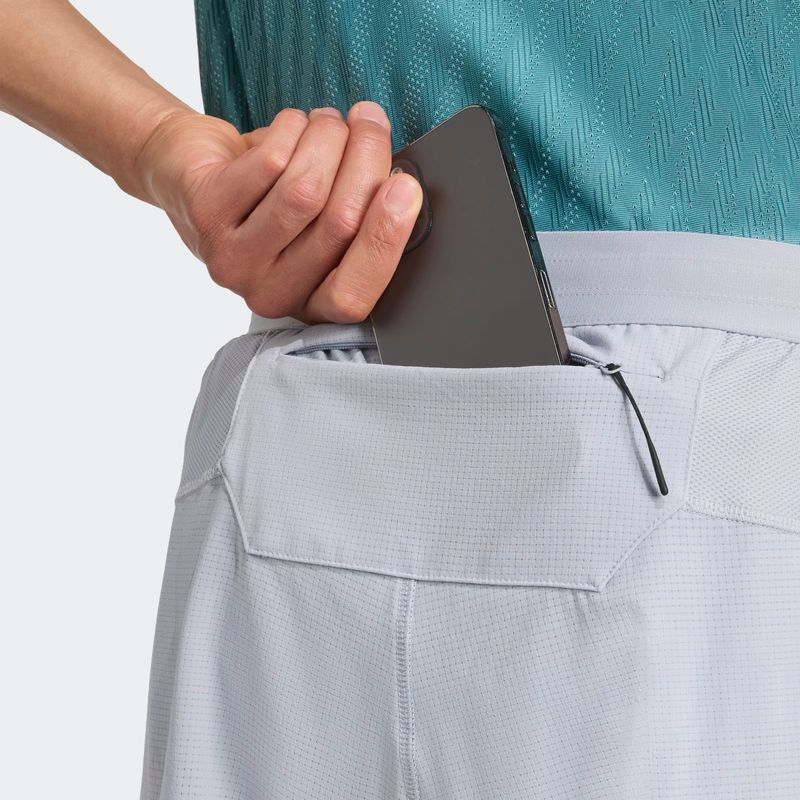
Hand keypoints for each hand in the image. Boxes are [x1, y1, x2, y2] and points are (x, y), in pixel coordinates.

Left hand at [135, 101, 422, 323]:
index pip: (352, 295)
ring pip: (305, 190)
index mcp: (310, 303)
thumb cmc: (273, 196)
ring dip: (329, 138)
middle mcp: (270, 294)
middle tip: (372, 123)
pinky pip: (270, 163)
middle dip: (367, 160)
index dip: (384, 239)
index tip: (407, 186)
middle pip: (339, 226)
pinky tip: (293, 123)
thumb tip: (405, 188)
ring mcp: (233, 260)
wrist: (193, 170)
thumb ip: (364, 216)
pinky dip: (292, 128)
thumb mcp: (326, 219)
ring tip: (330, 121)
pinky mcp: (207, 214)